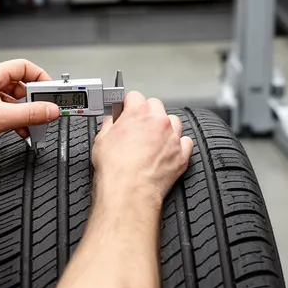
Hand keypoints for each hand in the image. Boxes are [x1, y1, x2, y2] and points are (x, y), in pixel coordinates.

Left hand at [0, 59, 60, 159]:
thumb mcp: (0, 117)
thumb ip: (29, 114)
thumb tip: (50, 110)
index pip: (24, 67)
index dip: (40, 77)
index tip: (51, 91)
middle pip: (20, 85)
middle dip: (33, 100)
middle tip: (44, 111)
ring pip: (12, 100)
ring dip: (23, 113)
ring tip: (31, 125)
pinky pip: (3, 111)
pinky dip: (13, 120)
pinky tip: (18, 131)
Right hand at [92, 92, 192, 208]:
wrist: (129, 190)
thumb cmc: (116, 168)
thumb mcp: (101, 140)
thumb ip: (109, 125)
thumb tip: (111, 123)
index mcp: (139, 112)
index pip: (135, 97)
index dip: (128, 105)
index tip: (127, 111)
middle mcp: (159, 121)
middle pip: (156, 106)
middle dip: (147, 114)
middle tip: (138, 127)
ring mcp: (173, 137)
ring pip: (173, 122)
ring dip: (164, 127)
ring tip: (153, 139)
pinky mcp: (182, 154)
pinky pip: (185, 142)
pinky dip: (178, 145)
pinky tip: (167, 151)